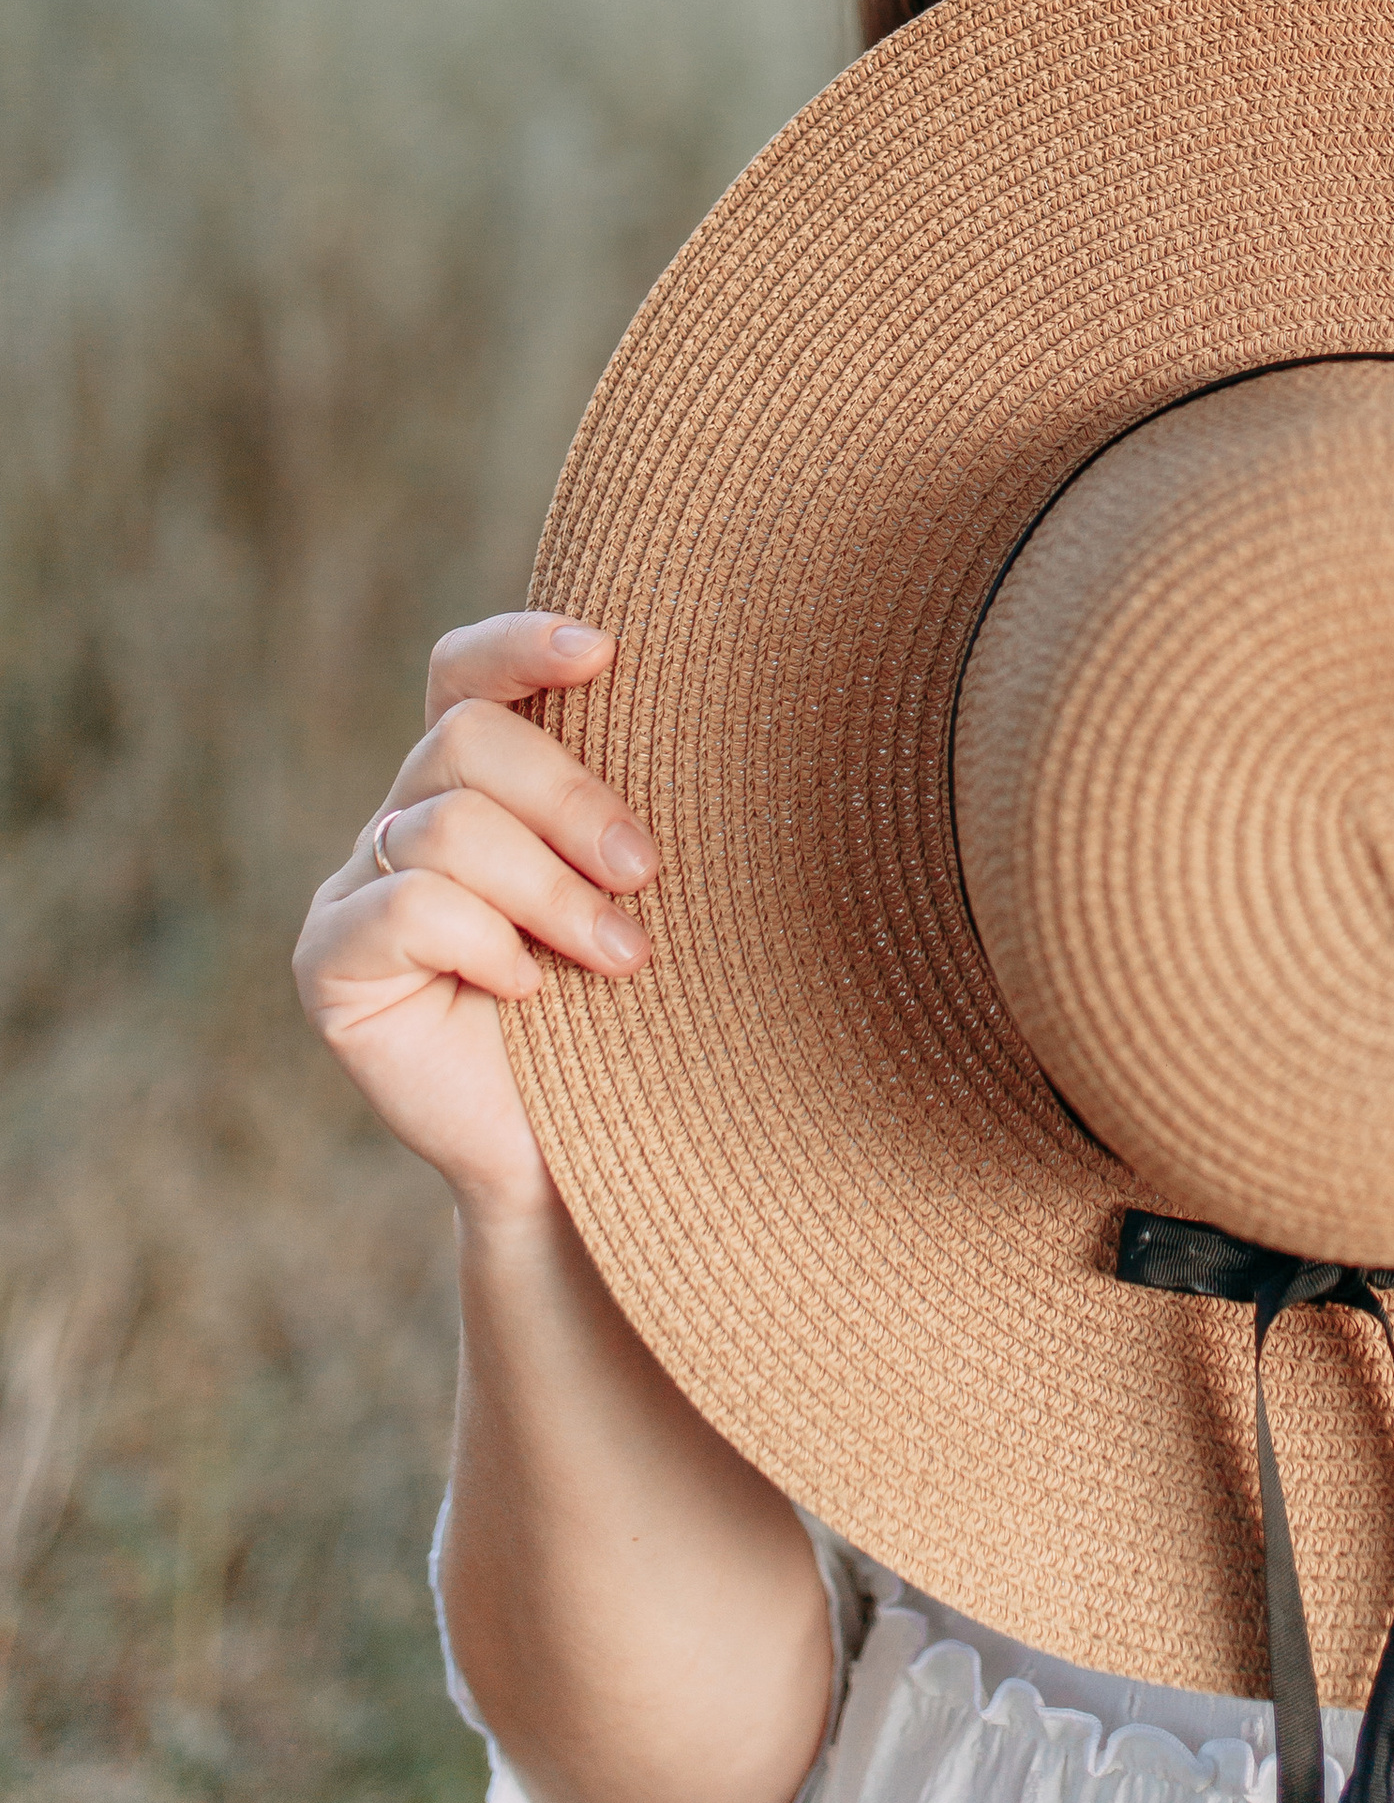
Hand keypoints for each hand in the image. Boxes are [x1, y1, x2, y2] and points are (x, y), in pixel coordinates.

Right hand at [294, 613, 656, 1219]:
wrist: (591, 1156)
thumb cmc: (636, 1012)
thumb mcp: (637, 891)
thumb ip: (624, 805)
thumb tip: (655, 703)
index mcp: (479, 784)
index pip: (465, 675)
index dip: (519, 645)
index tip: (606, 652)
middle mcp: (406, 818)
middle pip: (467, 736)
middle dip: (572, 799)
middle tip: (646, 874)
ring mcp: (357, 887)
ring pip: (447, 825)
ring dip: (551, 892)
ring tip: (619, 957)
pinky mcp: (328, 962)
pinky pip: (405, 907)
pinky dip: (485, 945)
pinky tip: (526, 993)